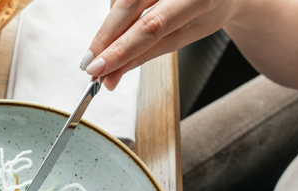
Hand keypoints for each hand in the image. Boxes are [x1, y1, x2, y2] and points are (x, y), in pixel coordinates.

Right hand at [82, 0, 240, 89]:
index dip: (120, 49)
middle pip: (128, 6)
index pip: (151, 27)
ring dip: (110, 26)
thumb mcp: (184, 37)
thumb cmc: (208, 9)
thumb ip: (145, 55)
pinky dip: (116, 10)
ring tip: (112, 44)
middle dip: (104, 38)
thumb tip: (112, 77)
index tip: (98, 70)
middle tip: (89, 65)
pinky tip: (122, 21)